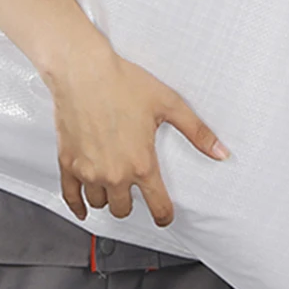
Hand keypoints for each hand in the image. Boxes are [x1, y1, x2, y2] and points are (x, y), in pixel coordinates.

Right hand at [45, 43, 230, 226]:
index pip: (158, 206)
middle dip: (132, 203)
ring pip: (100, 203)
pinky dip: (77, 206)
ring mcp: (89, 171)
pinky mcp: (68, 163)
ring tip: (113, 187)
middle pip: (125, 210)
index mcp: (141, 163)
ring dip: (108, 199)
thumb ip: (197, 131)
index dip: (164, 216)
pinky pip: (71, 197)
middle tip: (135, 191)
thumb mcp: (168, 104)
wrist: (83, 71)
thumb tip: (220, 151)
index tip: (164, 217)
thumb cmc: (122, 83)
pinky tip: (83, 208)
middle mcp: (115, 173)